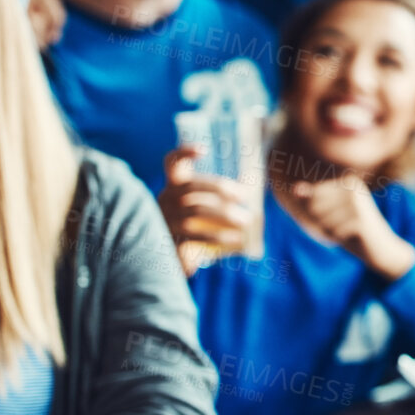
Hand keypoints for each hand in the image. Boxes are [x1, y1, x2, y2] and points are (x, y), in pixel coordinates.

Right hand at [159, 148, 255, 275]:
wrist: (169, 266)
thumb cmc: (192, 233)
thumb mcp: (203, 212)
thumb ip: (220, 198)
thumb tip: (250, 183)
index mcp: (173, 187)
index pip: (171, 163)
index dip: (184, 153)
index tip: (203, 149)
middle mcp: (164, 200)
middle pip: (192, 187)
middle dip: (220, 188)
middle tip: (244, 196)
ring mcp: (164, 220)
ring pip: (196, 210)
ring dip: (225, 214)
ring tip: (246, 220)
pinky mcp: (168, 241)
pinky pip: (194, 235)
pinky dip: (218, 236)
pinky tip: (235, 239)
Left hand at [288, 175, 414, 278]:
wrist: (382, 247)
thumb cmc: (352, 228)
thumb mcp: (330, 212)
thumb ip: (311, 199)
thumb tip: (294, 189)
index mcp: (347, 181)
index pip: (312, 196)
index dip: (317, 214)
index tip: (338, 217)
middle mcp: (354, 187)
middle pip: (315, 206)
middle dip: (322, 222)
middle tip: (342, 226)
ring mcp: (358, 201)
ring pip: (322, 219)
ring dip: (331, 230)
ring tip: (348, 230)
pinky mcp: (361, 219)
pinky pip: (333, 231)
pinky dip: (338, 238)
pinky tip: (353, 236)